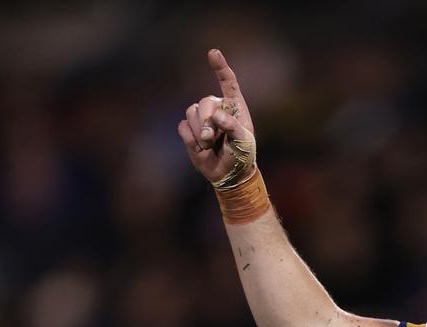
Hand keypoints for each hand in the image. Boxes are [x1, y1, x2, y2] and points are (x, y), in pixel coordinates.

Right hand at [178, 49, 256, 187]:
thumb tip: (216, 115)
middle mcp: (216, 108)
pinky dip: (191, 140)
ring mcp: (202, 119)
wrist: (229, 174)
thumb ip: (232, 126)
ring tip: (210, 146)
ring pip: (190, 113)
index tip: (213, 53)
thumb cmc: (242, 155)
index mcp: (235, 107)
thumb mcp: (244, 142)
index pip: (228, 83)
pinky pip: (183, 127)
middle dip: (206, 121)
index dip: (220, 67)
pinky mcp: (190, 130)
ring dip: (200, 133)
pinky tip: (201, 149)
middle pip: (204, 102)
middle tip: (212, 138)